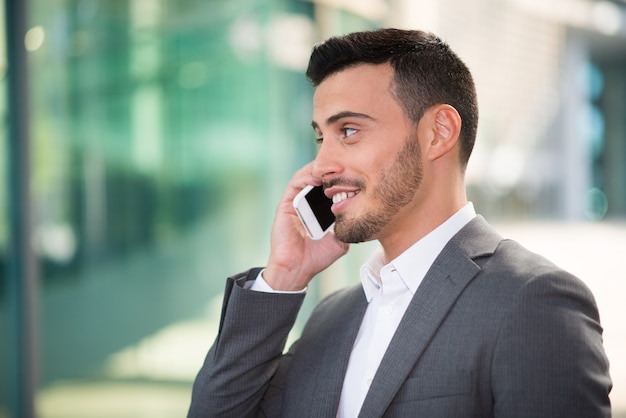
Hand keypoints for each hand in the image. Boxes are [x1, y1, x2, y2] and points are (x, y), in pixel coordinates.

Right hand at [263, 163, 348, 290]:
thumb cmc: (315, 258)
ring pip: (307, 176)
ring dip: (320, 170)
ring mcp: (295, 202)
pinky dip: (306, 177)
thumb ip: (348, 227)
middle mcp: (306, 204)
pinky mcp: (286, 204)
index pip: (329, 188)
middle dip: (331, 170)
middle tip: (346, 165)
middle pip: (319, 179)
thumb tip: (363, 218)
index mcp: (318, 211)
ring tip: (333, 168)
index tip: (355, 174)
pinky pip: (295, 184)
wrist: (297, 270)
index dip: (341, 179)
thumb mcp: (339, 241)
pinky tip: (318, 178)